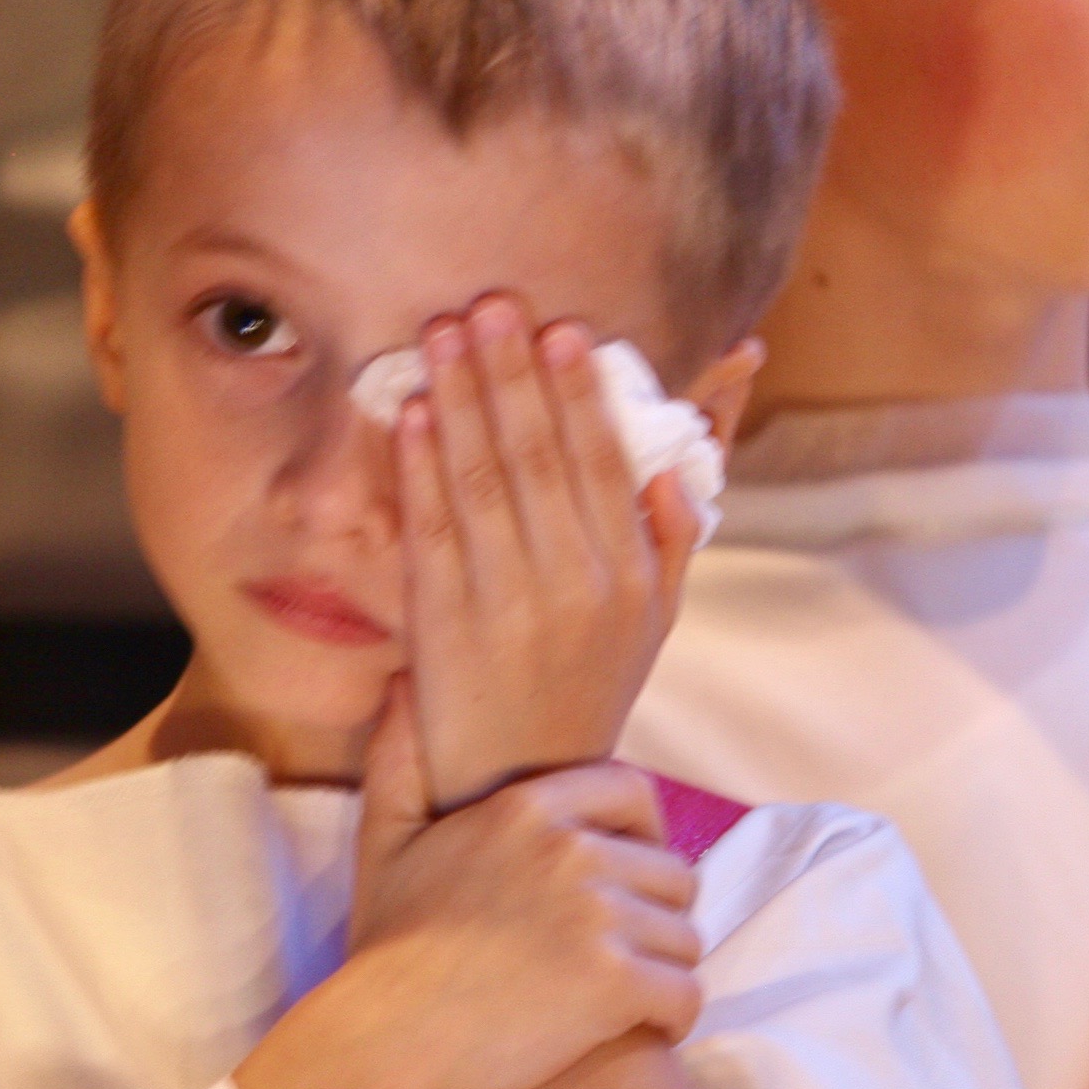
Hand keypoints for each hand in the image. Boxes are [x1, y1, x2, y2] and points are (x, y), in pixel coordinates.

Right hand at [344, 689, 703, 1088]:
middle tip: (618, 953)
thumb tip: (406, 683)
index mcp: (529, 809)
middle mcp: (572, 851)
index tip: (626, 875)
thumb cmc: (388, 950)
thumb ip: (401, 759)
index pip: (636, 792)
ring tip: (624, 996)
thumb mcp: (385, 841)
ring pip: (684, 936)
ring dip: (663, 969)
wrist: (384, 1043)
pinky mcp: (614, 983)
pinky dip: (672, 1017)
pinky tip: (641, 1030)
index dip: (643, 834)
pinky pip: (686, 993)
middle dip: (653, 914)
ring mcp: (597, 916)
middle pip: (672, 872)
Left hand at [389, 296, 702, 808]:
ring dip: (462, 396)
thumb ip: (670, 538)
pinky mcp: (442, 619)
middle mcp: (573, 582)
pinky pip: (430, 524)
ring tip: (446, 333)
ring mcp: (504, 599)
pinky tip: (415, 411)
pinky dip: (420, 463)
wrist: (521, 783)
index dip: (580, 393)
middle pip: (539, 455)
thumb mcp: (656, 622)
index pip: (604, 462)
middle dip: (513, 372)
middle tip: (494, 304)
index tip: (563, 332)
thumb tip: (673, 460)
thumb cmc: (589, 691)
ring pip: (482, 477)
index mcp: (630, 575)